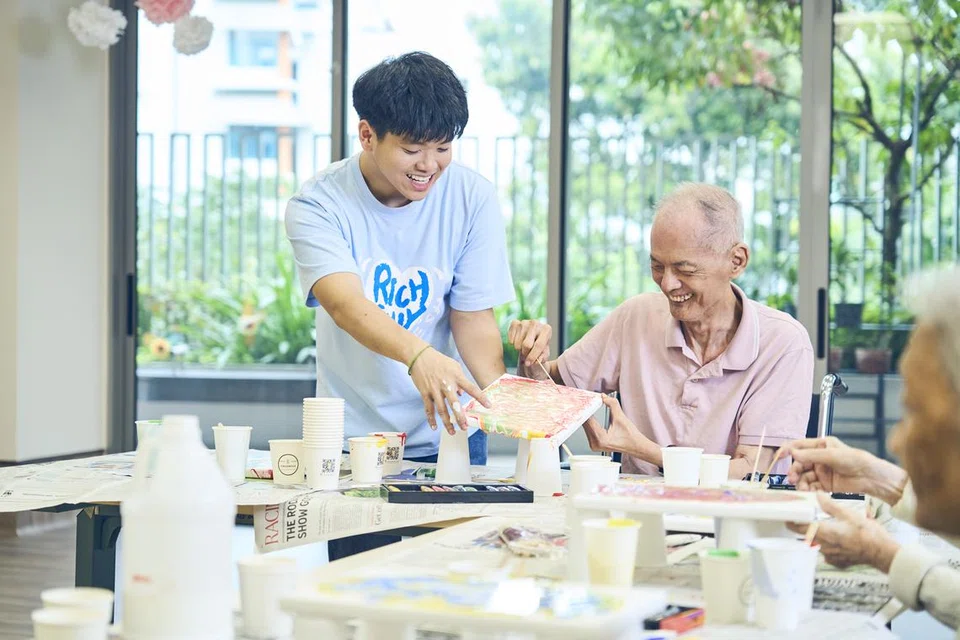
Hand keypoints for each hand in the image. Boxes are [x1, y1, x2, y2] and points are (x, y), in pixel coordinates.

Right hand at [409, 347, 488, 433]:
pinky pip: (428, 409)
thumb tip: (462, 395)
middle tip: (465, 427)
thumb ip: (460, 381)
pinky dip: (431, 419)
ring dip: (447, 422)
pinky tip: (434, 427)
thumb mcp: (454, 366)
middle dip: (460, 417)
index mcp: (456, 377)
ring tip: (452, 432)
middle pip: (454, 403)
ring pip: (441, 409)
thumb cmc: (439, 361)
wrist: (419, 356)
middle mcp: (446, 384)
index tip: (488, 406)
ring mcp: (434, 390)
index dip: (480, 397)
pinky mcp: (424, 393)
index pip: (471, 388)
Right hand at [507, 319, 551, 370]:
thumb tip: (535, 361)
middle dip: (526, 353)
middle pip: (526, 344)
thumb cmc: (540, 348)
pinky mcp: (515, 322)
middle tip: (526, 354)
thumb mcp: (544, 354)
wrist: (532, 340)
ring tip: (524, 347)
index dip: (533, 356)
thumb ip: (542, 358)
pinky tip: (518, 342)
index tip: (528, 363)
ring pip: (517, 342)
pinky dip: (513, 343)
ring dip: (519, 349)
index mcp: (547, 329)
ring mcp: (525, 322)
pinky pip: (511, 337)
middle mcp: (536, 323)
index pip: (539, 344)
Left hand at [582, 396, 655, 459]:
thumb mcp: (621, 417)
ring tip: (587, 405)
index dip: (586, 408)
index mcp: (601, 439)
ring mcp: (594, 445)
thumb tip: (603, 396)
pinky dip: (589, 421)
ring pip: (585, 426)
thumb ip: (612, 404)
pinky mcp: (594, 444)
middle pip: (585, 424)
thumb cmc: (630, 436)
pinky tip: (589, 414)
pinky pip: (588, 430)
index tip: (585, 400)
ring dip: (586, 416)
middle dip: (586, 411)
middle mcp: (595, 444)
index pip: (588, 420)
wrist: (635, 446)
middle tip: (586, 399)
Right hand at [785, 437, 903, 500]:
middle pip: (800, 463)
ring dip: (800, 482)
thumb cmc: (856, 460)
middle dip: (794, 470)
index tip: (779, 456)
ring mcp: (821, 471)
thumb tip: (793, 453)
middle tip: (792, 478)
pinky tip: (808, 492)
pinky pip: (811, 486)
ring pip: (804, 476)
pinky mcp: (825, 484)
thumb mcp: (832, 455)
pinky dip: (808, 489)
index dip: (788, 450)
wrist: (871, 478)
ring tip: (801, 488)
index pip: (800, 446)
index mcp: (821, 445)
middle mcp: (819, 458)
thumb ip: (811, 455)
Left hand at [788, 493, 899, 571]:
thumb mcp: (849, 513)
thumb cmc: (868, 534)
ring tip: (826, 527)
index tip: (787, 518)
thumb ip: (830, 505)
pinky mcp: (839, 561)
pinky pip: (828, 553)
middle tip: (806, 520)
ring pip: (818, 544)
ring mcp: (832, 556)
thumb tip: (818, 495)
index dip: (792, 523)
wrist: (883, 553)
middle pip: (808, 537)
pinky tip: (838, 539)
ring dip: (819, 536)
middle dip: (806, 528)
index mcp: (825, 533)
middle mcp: (825, 546)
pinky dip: (830, 545)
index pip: (800, 529)